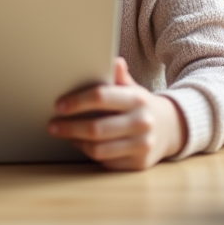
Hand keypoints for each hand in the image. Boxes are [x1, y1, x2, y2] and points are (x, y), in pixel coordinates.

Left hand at [48, 57, 186, 170]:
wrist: (170, 127)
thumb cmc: (140, 105)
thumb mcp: (132, 87)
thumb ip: (119, 77)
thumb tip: (115, 61)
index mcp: (137, 98)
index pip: (101, 97)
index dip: (77, 102)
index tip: (59, 105)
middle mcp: (142, 122)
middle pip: (96, 128)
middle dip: (69, 127)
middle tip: (52, 125)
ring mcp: (142, 145)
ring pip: (99, 149)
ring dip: (76, 141)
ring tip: (64, 134)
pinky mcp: (138, 164)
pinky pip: (106, 161)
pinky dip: (89, 151)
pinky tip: (81, 143)